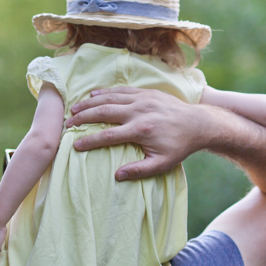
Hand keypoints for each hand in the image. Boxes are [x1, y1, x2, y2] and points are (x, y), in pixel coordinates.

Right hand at [66, 87, 205, 179]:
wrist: (198, 124)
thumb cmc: (180, 146)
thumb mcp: (163, 164)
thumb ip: (139, 170)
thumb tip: (117, 175)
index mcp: (141, 130)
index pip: (108, 136)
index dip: (89, 141)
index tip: (75, 146)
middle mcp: (139, 111)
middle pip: (103, 112)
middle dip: (83, 118)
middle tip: (67, 124)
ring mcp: (142, 99)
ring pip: (109, 98)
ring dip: (89, 103)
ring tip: (73, 109)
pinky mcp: (146, 92)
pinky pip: (121, 90)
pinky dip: (105, 92)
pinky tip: (92, 95)